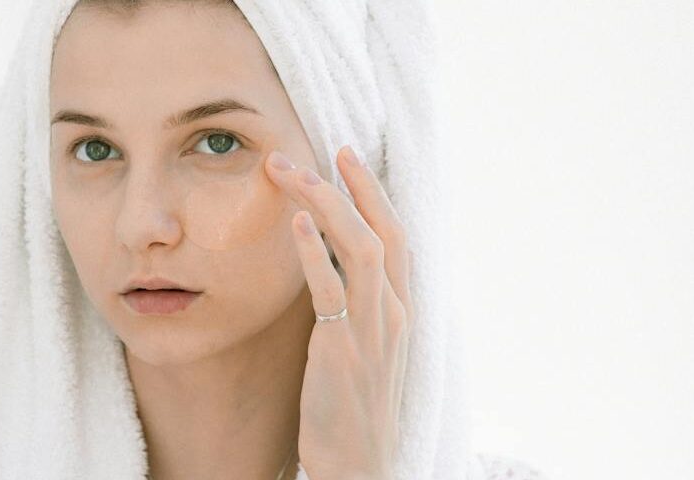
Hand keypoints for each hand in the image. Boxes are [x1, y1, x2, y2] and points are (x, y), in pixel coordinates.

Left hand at [264, 146, 412, 479]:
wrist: (360, 466)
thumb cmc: (352, 411)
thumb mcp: (361, 350)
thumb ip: (352, 307)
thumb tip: (322, 267)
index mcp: (402, 311)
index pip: (396, 236)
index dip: (374, 193)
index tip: (348, 158)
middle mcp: (395, 313)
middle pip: (385, 230)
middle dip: (355, 184)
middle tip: (325, 147)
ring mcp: (373, 330)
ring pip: (360, 247)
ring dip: (325, 203)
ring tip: (291, 172)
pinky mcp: (342, 349)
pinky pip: (331, 289)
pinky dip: (314, 252)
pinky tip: (295, 224)